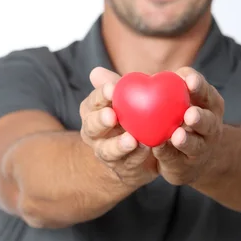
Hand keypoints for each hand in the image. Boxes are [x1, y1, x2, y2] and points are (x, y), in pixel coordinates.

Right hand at [79, 67, 158, 187]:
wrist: (136, 152)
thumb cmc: (129, 116)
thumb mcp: (123, 100)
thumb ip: (115, 86)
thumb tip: (96, 72)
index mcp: (93, 113)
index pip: (92, 103)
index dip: (100, 96)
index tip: (112, 89)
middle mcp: (94, 135)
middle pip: (91, 128)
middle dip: (100, 121)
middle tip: (112, 115)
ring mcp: (106, 153)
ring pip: (107, 151)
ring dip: (119, 145)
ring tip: (132, 139)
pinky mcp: (123, 168)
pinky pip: (130, 162)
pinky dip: (139, 155)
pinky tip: (149, 147)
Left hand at [152, 68, 223, 184]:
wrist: (191, 155)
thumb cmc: (180, 116)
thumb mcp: (181, 99)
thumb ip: (171, 87)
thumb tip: (148, 77)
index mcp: (209, 104)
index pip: (205, 92)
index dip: (199, 86)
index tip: (189, 82)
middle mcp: (211, 126)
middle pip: (208, 121)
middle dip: (200, 118)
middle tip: (190, 114)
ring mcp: (202, 148)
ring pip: (196, 144)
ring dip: (187, 141)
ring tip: (177, 136)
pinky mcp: (186, 165)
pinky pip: (175, 159)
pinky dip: (167, 153)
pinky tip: (158, 148)